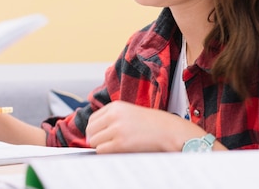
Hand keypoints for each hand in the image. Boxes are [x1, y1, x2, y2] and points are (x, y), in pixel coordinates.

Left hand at [86, 101, 200, 152]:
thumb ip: (112, 118)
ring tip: (113, 147)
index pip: (92, 118)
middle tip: (104, 143)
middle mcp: (114, 115)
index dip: (94, 129)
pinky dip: (105, 153)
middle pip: (90, 130)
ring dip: (100, 146)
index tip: (99, 135)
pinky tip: (116, 151)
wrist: (168, 130)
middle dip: (95, 138)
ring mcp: (117, 129)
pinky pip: (101, 150)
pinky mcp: (120, 143)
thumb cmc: (151, 123)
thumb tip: (93, 134)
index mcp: (115, 106)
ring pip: (94, 141)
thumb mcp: (129, 113)